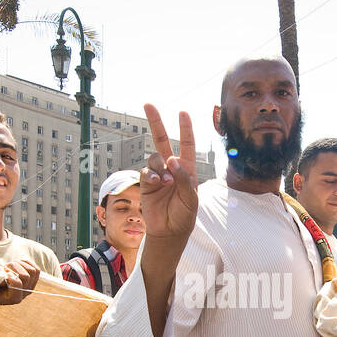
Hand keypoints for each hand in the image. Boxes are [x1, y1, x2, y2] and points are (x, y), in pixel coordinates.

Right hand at [0, 260, 40, 306]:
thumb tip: (9, 274)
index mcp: (13, 298)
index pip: (17, 283)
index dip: (10, 275)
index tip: (3, 272)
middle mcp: (24, 294)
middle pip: (25, 276)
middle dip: (14, 268)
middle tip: (5, 268)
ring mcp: (30, 287)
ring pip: (32, 271)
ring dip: (20, 264)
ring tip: (11, 266)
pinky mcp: (34, 281)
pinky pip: (36, 269)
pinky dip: (27, 263)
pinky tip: (18, 264)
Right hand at [139, 104, 197, 241]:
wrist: (169, 231)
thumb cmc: (184, 215)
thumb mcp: (190, 198)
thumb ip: (183, 178)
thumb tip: (171, 160)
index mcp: (187, 168)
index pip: (186, 143)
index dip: (185, 128)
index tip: (182, 112)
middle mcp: (171, 167)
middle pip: (162, 139)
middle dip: (156, 122)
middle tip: (148, 105)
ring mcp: (158, 174)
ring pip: (154, 157)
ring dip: (160, 167)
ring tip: (165, 182)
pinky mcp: (146, 183)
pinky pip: (146, 171)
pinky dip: (151, 175)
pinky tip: (157, 183)